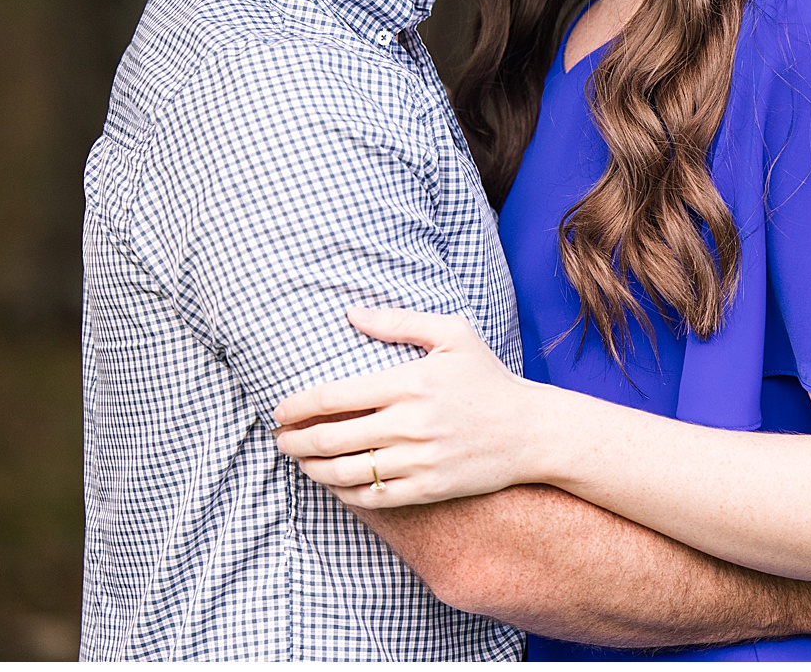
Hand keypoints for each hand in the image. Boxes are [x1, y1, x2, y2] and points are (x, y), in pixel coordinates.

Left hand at [272, 307, 541, 507]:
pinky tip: (333, 482)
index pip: (333, 398)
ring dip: (311, 468)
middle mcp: (408, 424)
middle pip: (329, 439)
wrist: (530, 431)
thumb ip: (400, 323)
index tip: (280, 411)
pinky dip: (342, 492)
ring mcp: (417, 460)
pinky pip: (371, 497)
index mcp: (409, 383)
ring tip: (301, 461)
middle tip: (280, 439)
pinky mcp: (427, 489)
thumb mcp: (453, 335)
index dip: (297, 407)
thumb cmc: (488, 379)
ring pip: (344, 472)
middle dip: (294, 441)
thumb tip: (351, 314)